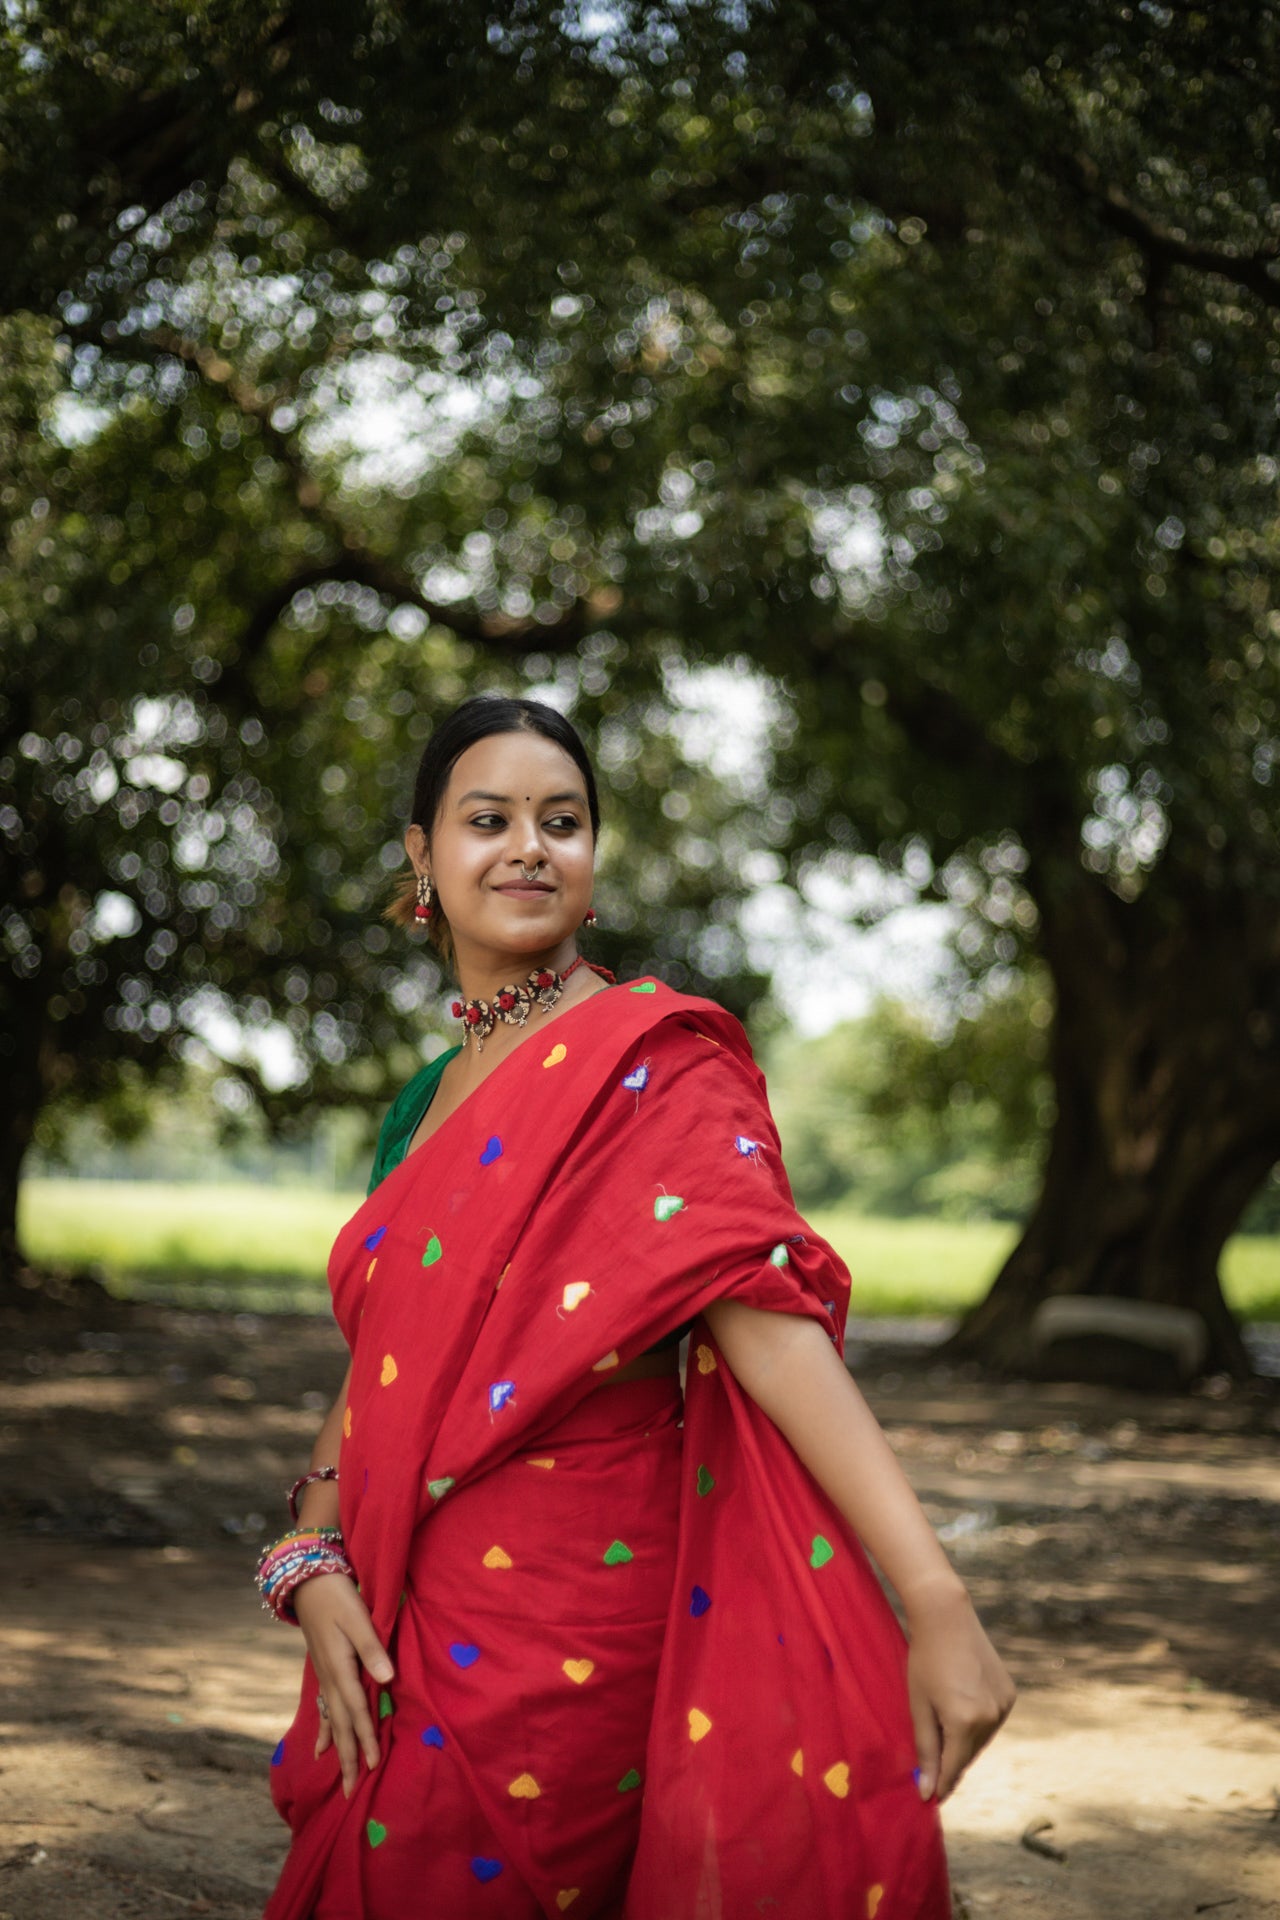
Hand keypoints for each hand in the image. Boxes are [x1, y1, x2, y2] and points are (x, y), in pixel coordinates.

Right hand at [292, 1572, 394, 1797]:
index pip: (357, 1712)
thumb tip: (387, 1680)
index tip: (375, 1767)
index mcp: (340, 1669)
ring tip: (343, 1779)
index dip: (367, 1740)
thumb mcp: (358, 1618)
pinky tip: (320, 1750)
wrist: (309, 1581)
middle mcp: (330, 1679)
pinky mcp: (324, 1670)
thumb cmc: (338, 1596)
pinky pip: (324, 1708)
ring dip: (339, 1751)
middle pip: (341, 1727)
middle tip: (353, 1793)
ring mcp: (324, 1677)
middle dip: (349, 1759)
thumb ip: (372, 1649)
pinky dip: (324, 1730)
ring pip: (333, 1721)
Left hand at [905, 1580, 1015, 1803]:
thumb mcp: (919, 1706)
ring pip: (981, 1740)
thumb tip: (928, 1792)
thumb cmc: (924, 1660)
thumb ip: (926, 1751)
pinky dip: (977, 1723)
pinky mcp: (1010, 1693)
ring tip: (944, 1724)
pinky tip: (962, 1705)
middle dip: (951, 1761)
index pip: (953, 1768)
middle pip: (968, 1756)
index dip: (941, 1784)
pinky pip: (992, 1721)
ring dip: (965, 1742)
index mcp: (964, 1722)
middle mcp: (991, 1717)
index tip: (930, 1798)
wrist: (947, 1617)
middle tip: (932, 1764)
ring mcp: (1004, 1705)